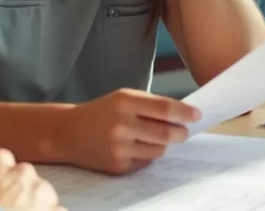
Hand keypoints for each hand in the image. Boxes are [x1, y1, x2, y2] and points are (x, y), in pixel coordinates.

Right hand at [56, 88, 201, 174]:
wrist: (67, 132)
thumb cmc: (102, 112)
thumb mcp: (123, 98)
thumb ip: (151, 105)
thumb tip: (184, 116)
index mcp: (124, 102)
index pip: (164, 109)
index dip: (185, 113)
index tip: (197, 115)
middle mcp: (121, 125)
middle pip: (166, 134)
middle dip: (181, 133)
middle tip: (184, 131)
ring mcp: (118, 148)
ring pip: (159, 150)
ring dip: (165, 145)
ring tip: (158, 137)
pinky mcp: (117, 166)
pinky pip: (145, 162)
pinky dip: (148, 154)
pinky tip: (138, 147)